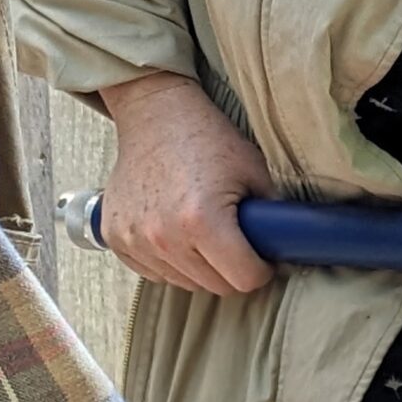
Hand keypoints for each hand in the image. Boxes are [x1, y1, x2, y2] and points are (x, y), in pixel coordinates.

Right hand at [96, 71, 277, 294]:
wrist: (155, 115)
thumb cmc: (207, 138)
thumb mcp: (254, 172)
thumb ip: (271, 217)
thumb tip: (287, 248)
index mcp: (203, 221)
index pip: (244, 280)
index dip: (261, 269)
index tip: (263, 256)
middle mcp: (164, 237)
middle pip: (215, 287)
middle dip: (233, 269)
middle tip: (237, 241)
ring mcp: (135, 240)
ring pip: (185, 283)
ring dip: (200, 267)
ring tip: (205, 230)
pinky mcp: (115, 238)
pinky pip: (154, 272)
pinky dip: (170, 261)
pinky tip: (177, 230)